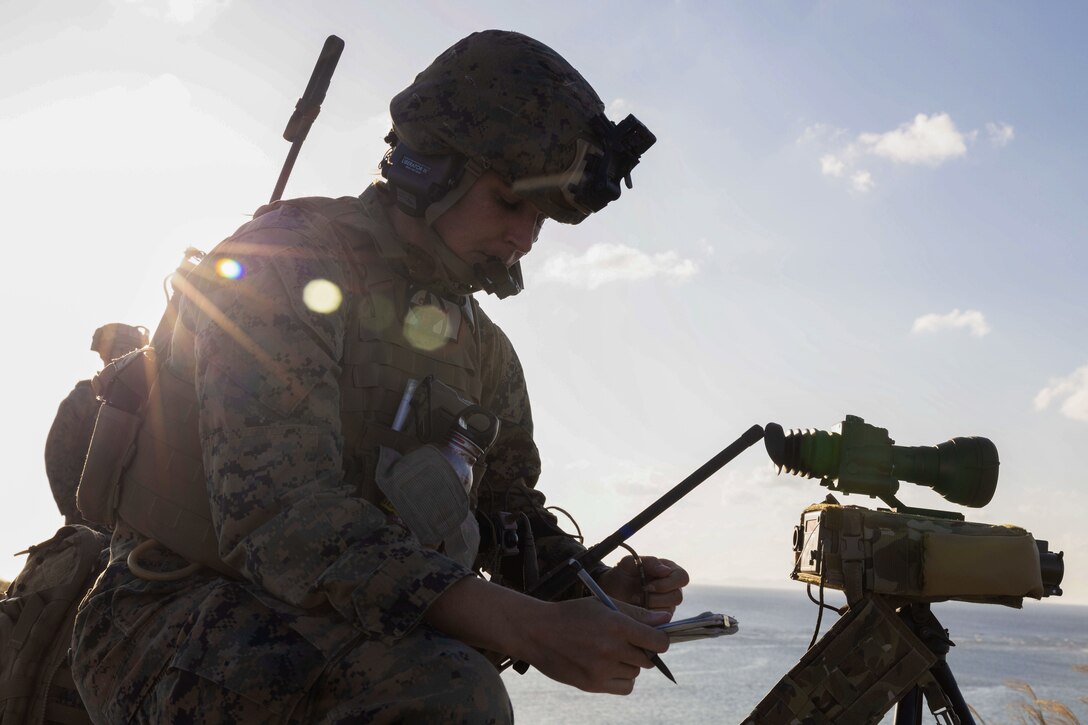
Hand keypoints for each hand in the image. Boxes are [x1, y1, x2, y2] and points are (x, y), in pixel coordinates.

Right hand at [423, 576, 669, 694]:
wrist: (537, 632)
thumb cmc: (572, 614)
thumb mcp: (603, 605)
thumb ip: (637, 613)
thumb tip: (666, 619)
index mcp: (617, 625)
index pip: (658, 641)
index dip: (660, 639)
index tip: (654, 636)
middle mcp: (612, 649)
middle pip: (648, 658)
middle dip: (643, 650)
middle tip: (626, 642)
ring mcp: (602, 669)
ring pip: (636, 672)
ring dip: (630, 663)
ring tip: (610, 651)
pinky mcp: (593, 684)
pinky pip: (626, 687)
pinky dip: (623, 679)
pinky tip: (610, 667)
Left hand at [597, 555, 688, 613]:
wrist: (610, 590)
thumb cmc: (622, 573)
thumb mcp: (630, 563)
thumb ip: (649, 562)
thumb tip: (666, 571)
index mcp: (670, 571)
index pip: (682, 577)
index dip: (668, 583)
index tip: (648, 586)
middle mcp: (672, 588)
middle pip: (677, 597)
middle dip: (655, 598)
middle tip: (637, 595)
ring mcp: (667, 605)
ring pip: (669, 611)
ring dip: (650, 607)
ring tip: (634, 601)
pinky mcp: (659, 618)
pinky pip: (660, 622)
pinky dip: (647, 616)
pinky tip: (635, 610)